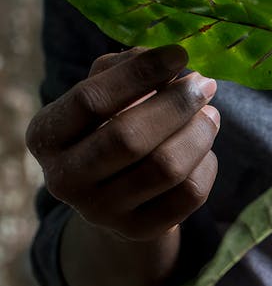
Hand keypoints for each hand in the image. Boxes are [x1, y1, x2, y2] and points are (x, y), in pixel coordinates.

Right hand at [26, 45, 219, 241]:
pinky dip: (207, 164)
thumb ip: (126, 71)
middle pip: (129, 138)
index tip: (180, 54)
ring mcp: (102, 212)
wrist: (117, 197)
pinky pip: (189, 194)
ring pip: (166, 168)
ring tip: (211, 114)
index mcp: (47, 136)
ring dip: (199, 133)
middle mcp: (65, 179)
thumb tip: (171, 64)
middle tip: (205, 84)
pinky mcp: (139, 230)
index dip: (140, 73)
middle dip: (176, 105)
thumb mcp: (106, 98)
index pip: (91, 100)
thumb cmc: (111, 129)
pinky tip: (205, 150)